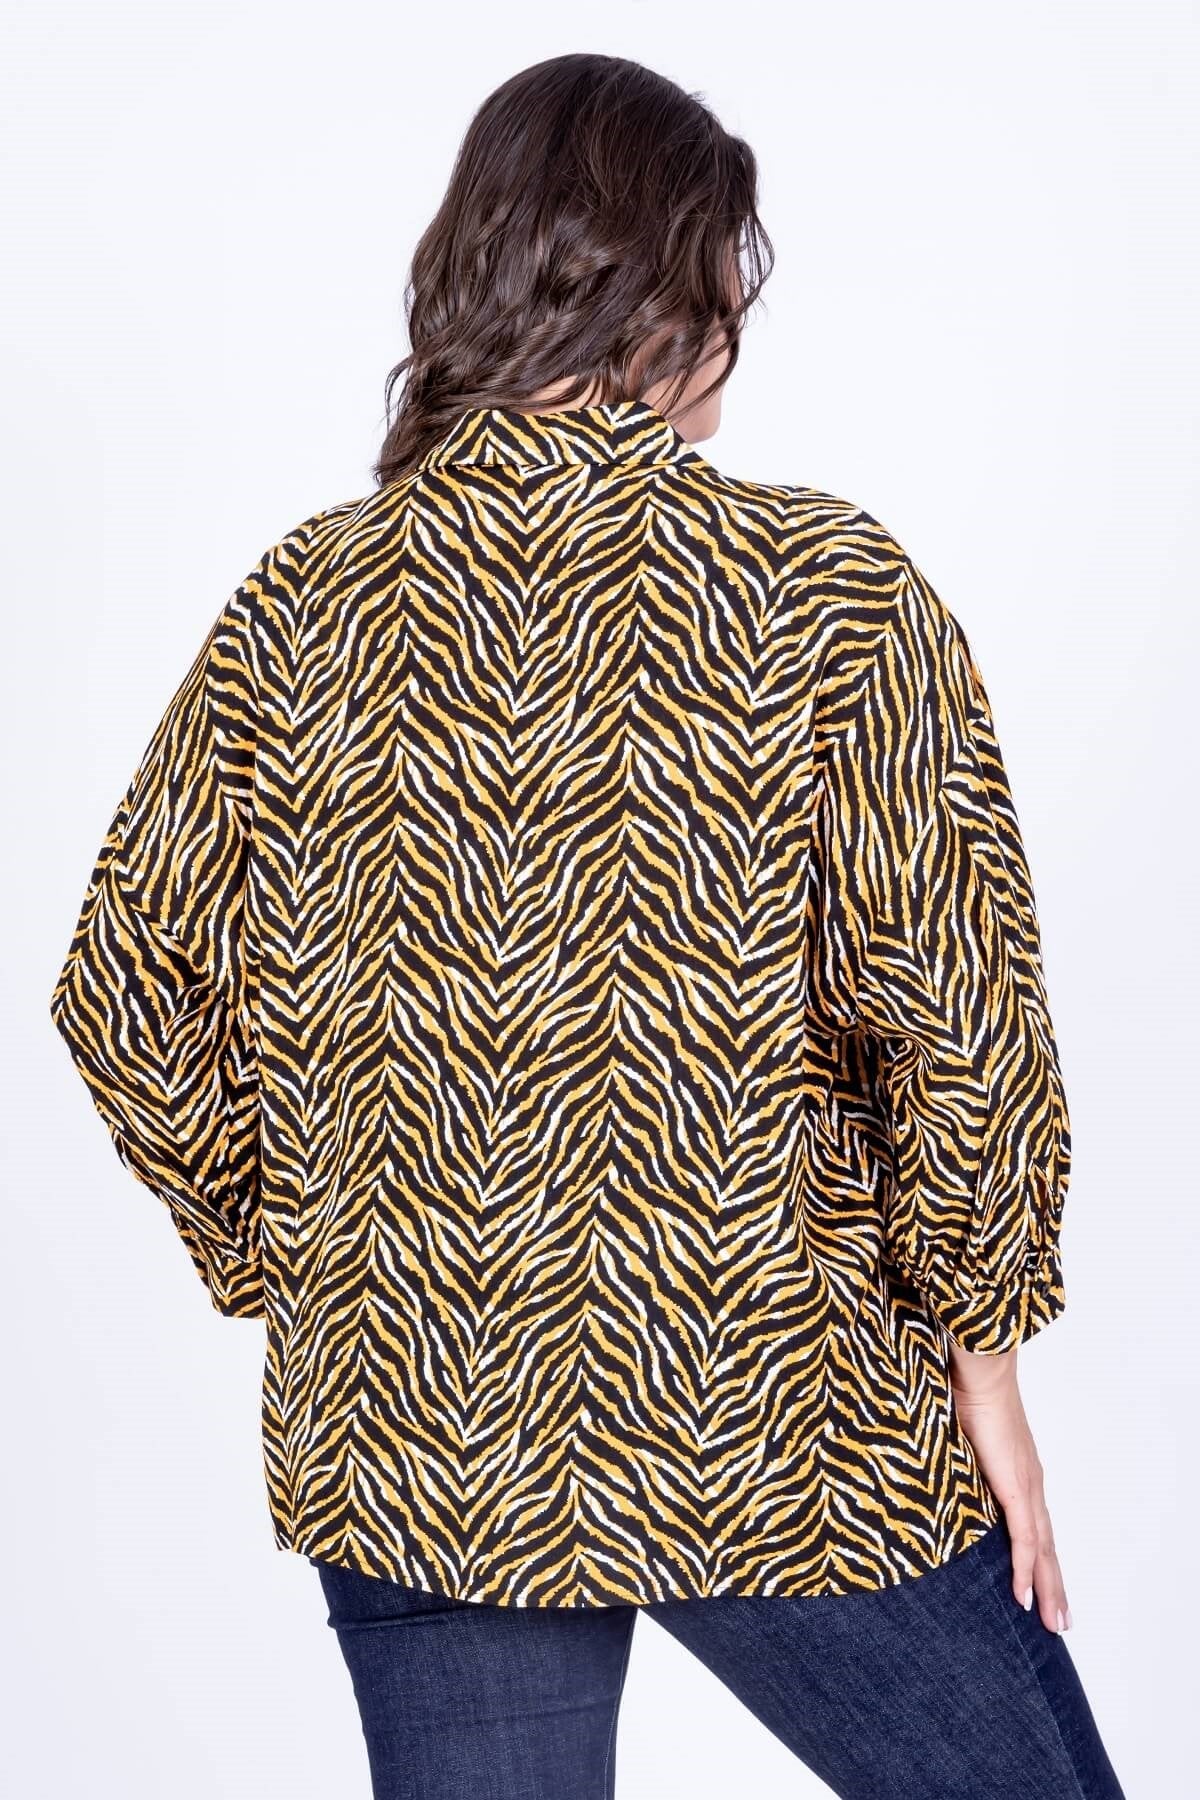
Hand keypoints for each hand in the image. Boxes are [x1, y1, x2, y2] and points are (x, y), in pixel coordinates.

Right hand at [947, 1340, 1072, 1635]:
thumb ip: (955, 1457)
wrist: (980, 1368)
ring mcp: (1027, 1486)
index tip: (1045, 1586)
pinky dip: (1025, 1570)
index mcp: (1020, 1470)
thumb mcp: (960, 1434)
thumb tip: (931, 1466)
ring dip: (1049, 1588)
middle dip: (1054, 1585)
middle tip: (1060, 1621)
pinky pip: (1024, 1539)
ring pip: (1043, 1550)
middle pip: (1046, 1546)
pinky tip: (1025, 1597)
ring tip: (1055, 1622)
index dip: (1041, 1557)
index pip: (1035, 1524)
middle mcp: (1031, 1483)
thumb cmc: (967, 1388)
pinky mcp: (1017, 1486)